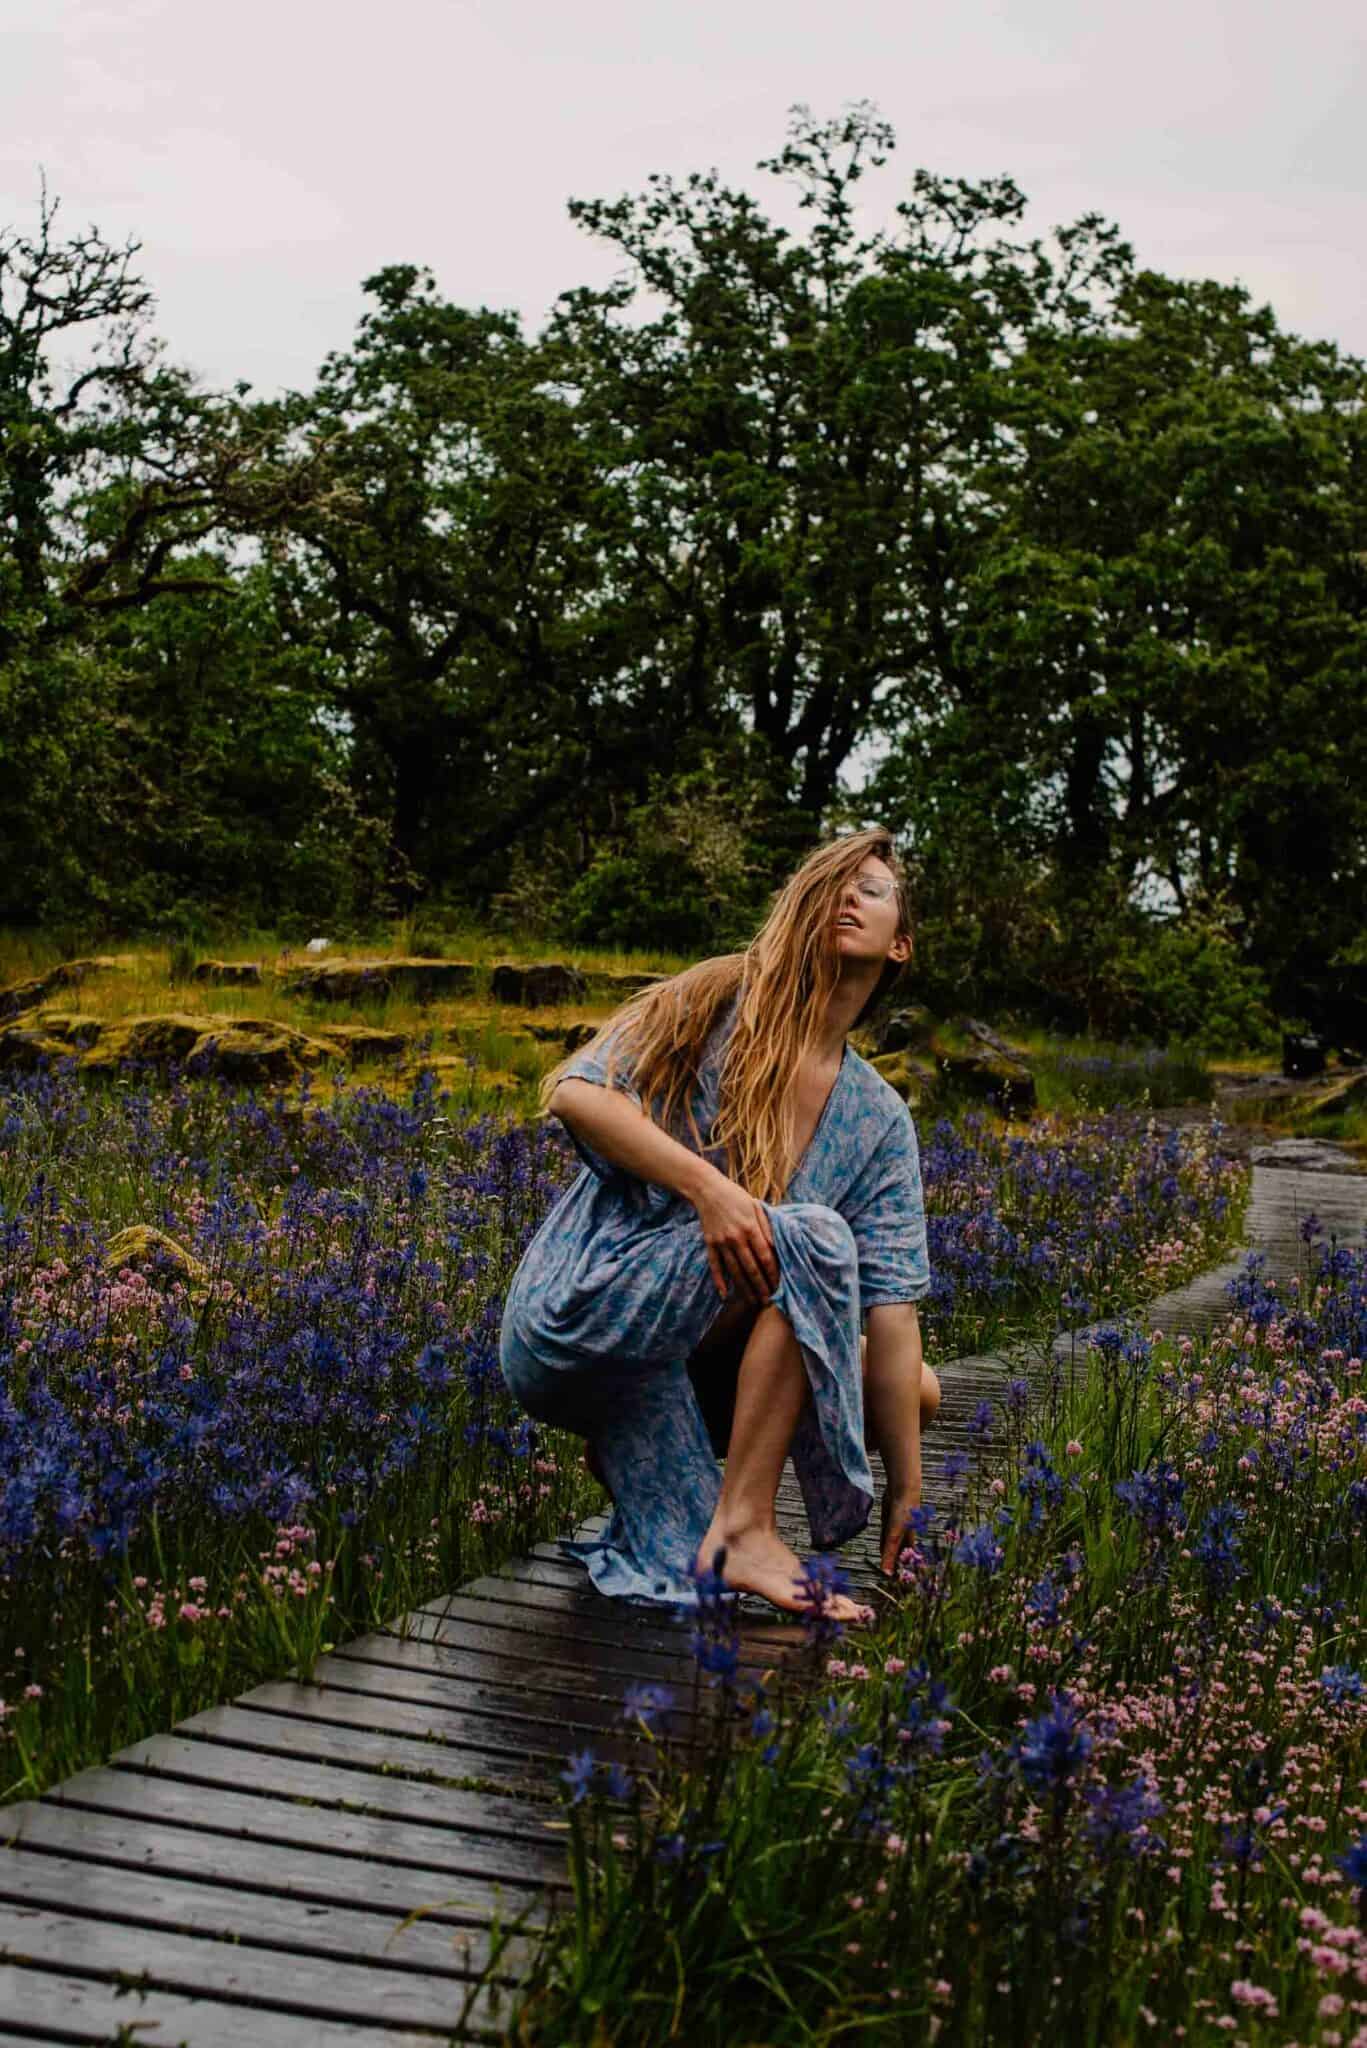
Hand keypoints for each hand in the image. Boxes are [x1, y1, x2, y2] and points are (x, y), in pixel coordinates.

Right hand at [691, 1168, 779, 1304]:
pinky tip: (725, 1295)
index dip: (773, 1274)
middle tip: (768, 1301)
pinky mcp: (710, 1243)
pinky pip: (715, 1266)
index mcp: (751, 1227)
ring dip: (744, 1288)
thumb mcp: (756, 1207)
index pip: (766, 1257)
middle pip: (751, 1268)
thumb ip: (767, 1227)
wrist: (707, 1189)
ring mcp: (721, 1242)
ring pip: (734, 1271)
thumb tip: (777, 1247)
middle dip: (761, 1287)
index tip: (780, 1286)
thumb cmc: (736, 1197)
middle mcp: (736, 1237)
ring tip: (753, 1302)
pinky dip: (719, 1281)